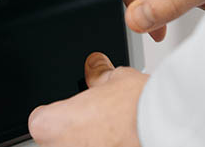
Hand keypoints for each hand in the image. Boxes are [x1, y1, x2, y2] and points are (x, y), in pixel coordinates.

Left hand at [28, 53, 146, 146]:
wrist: (164, 130)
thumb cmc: (137, 110)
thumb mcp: (115, 79)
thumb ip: (98, 75)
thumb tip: (96, 66)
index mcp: (50, 125)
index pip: (40, 121)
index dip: (59, 114)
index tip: (75, 111)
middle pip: (57, 142)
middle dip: (76, 134)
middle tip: (100, 124)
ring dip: (90, 145)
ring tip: (115, 136)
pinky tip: (124, 143)